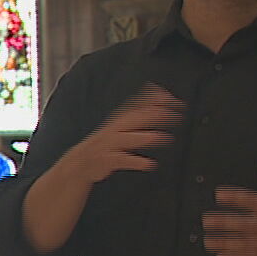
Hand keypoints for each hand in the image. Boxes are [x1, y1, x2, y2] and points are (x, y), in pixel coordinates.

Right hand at [59, 84, 182, 183]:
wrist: (80, 162)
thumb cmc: (106, 142)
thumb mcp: (121, 124)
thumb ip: (139, 111)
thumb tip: (156, 91)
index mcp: (120, 119)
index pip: (139, 105)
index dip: (156, 101)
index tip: (176, 101)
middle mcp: (115, 129)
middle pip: (135, 119)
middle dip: (155, 116)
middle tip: (175, 115)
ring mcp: (109, 144)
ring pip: (128, 138)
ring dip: (147, 137)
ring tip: (166, 138)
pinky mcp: (107, 160)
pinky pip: (122, 160)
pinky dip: (136, 162)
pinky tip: (150, 164)